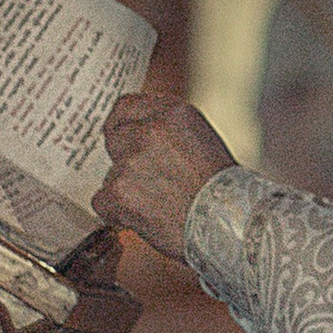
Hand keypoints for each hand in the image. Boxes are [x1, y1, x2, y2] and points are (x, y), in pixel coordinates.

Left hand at [99, 92, 237, 259]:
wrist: (231, 226)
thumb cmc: (223, 192)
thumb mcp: (200, 141)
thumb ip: (167, 132)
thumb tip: (134, 134)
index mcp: (173, 113)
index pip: (125, 106)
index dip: (122, 125)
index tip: (121, 138)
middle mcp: (150, 130)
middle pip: (114, 138)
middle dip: (123, 160)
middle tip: (147, 183)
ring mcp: (132, 160)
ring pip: (110, 174)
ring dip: (126, 191)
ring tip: (158, 207)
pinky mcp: (120, 191)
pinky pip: (102, 201)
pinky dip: (117, 214)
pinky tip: (144, 221)